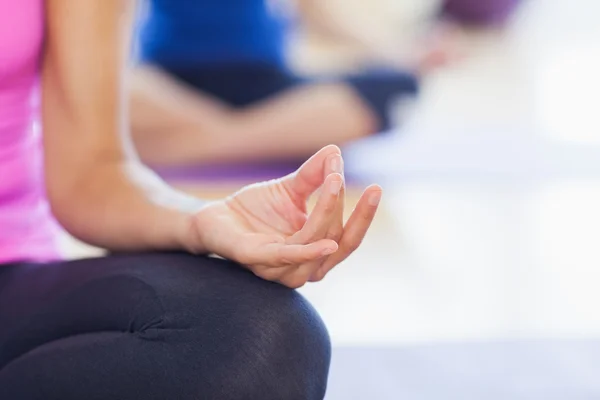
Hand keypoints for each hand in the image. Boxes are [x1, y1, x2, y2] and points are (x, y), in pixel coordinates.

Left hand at [192, 145, 381, 287]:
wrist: (214, 218)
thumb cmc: (255, 210)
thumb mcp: (290, 189)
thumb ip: (314, 175)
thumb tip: (336, 151)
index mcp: (314, 251)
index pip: (348, 237)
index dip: (364, 216)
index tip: (377, 188)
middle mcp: (303, 266)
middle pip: (337, 243)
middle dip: (347, 211)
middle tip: (347, 177)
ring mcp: (281, 268)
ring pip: (315, 245)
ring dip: (327, 214)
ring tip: (333, 182)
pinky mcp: (257, 261)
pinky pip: (287, 258)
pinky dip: (308, 250)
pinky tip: (326, 241)